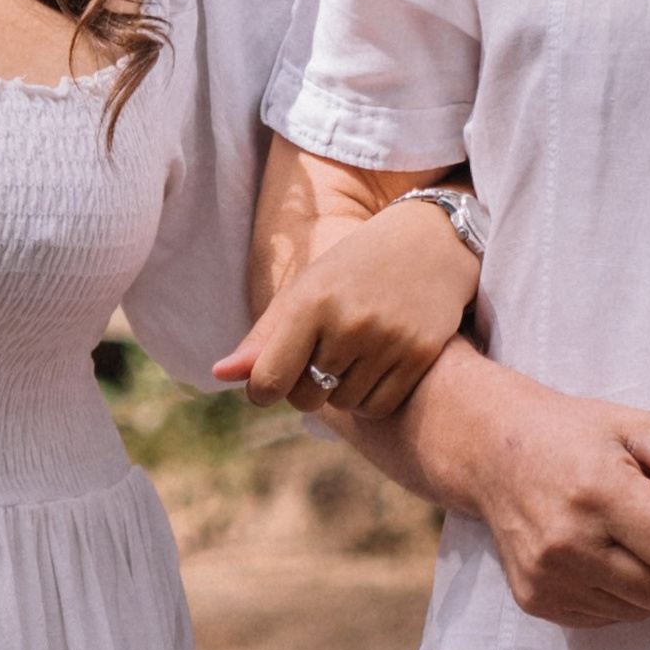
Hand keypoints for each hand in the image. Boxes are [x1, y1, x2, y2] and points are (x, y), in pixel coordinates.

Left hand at [216, 199, 480, 419]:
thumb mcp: (305, 290)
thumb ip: (263, 337)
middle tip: (322, 358)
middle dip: (307, 388)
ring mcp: (387, 339)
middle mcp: (348, 322)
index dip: (263, 391)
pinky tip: (378, 364)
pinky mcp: (419, 354)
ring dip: (342, 391)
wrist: (430, 241)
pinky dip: (372, 398)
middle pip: (307, 399)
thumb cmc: (353, 269)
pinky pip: (378, 408)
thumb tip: (219, 376)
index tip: (271, 383)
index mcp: (310, 301)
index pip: (269, 380)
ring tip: (356, 353)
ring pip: (344, 404)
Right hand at [429, 359, 649, 630]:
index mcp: (596, 493)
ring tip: (623, 531)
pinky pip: (610, 617)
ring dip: (649, 576)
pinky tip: (598, 551)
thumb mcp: (642, 428)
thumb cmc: (579, 436)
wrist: (493, 452)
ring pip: (642, 610)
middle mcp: (566, 545)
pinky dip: (619, 591)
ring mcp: (547, 580)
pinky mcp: (537, 602)